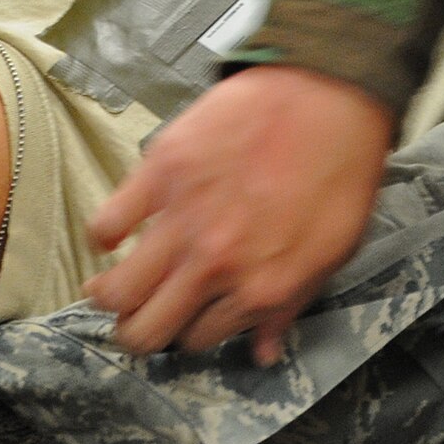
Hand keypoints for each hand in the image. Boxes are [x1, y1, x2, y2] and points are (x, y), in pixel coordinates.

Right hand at [86, 64, 392, 361]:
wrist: (328, 95)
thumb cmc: (338, 169)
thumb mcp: (331, 253)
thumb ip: (290, 307)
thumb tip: (263, 349)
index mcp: (258, 290)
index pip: (197, 339)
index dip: (189, 331)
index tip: (187, 317)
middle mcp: (213, 265)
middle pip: (145, 330)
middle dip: (139, 331)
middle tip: (140, 314)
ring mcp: (182, 219)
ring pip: (116, 289)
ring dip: (109, 294)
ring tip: (112, 283)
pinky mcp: (160, 172)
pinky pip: (106, 224)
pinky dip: (104, 235)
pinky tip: (115, 233)